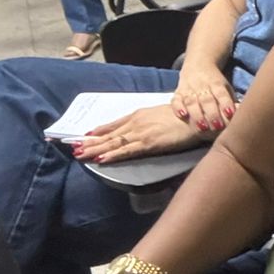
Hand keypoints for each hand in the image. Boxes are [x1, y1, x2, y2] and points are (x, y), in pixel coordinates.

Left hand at [73, 103, 207, 162]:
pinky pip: (127, 151)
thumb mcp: (162, 114)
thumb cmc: (185, 116)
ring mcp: (142, 133)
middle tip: (74, 148)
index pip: (113, 125)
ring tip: (81, 154)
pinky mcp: (150, 143)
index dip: (98, 132)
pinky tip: (102, 159)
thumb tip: (143, 128)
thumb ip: (149, 121)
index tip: (84, 137)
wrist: (199, 117)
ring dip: (96, 149)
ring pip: (113, 143)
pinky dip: (113, 154)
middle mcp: (136, 123)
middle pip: (109, 134)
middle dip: (90, 142)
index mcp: (139, 115)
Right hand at [173, 63, 236, 130]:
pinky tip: (182, 116)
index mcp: (217, 83)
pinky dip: (178, 107)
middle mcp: (202, 85)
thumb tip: (242, 115)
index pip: (221, 93)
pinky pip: (176, 99)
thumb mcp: (226, 87)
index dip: (225, 104)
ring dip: (197, 114)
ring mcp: (189, 88)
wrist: (198, 63)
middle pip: (207, 100)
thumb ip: (231, 100)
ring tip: (202, 128)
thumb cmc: (216, 83)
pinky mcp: (178, 92)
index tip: (230, 115)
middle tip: (217, 127)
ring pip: (192, 101)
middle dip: (212, 114)